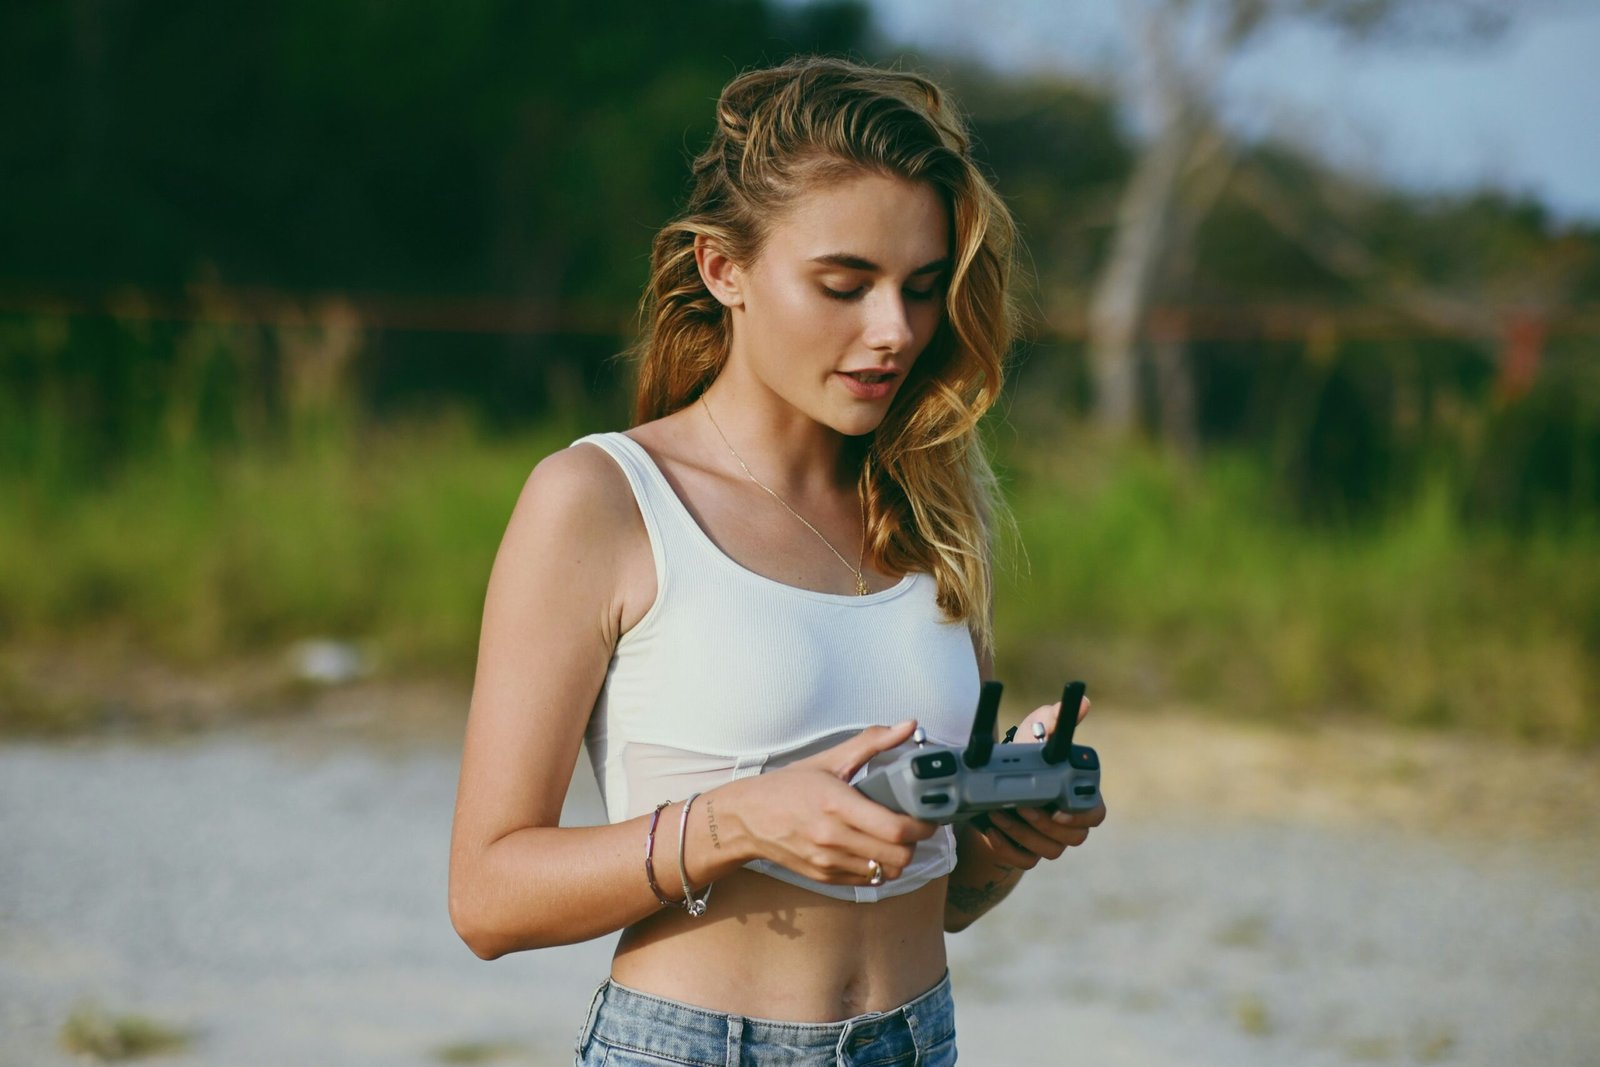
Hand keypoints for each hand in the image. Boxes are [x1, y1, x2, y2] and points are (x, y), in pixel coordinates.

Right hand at [721, 719, 937, 885]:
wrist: (746, 819)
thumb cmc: (788, 787)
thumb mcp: (830, 760)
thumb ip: (873, 742)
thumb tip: (910, 725)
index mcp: (837, 804)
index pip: (895, 828)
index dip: (922, 826)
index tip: (929, 815)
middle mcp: (832, 837)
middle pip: (898, 856)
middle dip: (915, 843)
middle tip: (915, 827)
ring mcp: (828, 861)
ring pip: (886, 872)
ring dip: (899, 857)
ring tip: (895, 839)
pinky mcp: (824, 877)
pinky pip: (867, 881)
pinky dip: (878, 868)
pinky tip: (873, 849)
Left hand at [977, 690, 1104, 868]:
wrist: (986, 784)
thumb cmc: (1020, 756)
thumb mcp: (1032, 733)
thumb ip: (1053, 719)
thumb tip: (1082, 702)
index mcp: (1076, 795)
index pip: (1095, 813)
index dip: (1081, 815)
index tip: (1058, 809)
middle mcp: (1067, 822)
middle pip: (1073, 837)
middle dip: (1044, 824)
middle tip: (1019, 805)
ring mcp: (1049, 841)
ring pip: (1048, 851)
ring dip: (1022, 833)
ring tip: (998, 812)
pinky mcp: (1026, 854)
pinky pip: (1024, 861)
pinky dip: (1007, 848)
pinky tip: (991, 830)